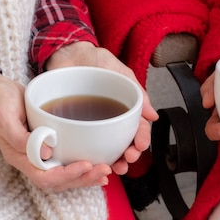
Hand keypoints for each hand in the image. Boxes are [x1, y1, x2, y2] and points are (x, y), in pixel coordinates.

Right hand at [0, 72, 110, 190]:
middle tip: (105, 170)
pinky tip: (97, 162)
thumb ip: (21, 138)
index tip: (86, 165)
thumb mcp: (4, 116)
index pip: (44, 177)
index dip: (66, 175)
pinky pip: (65, 162)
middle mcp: (29, 160)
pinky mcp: (47, 146)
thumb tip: (46, 154)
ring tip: (106, 171)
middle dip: (82, 178)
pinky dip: (82, 166)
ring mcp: (38, 155)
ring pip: (64, 175)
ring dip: (85, 175)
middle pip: (58, 181)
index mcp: (18, 157)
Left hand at [46, 42, 158, 174]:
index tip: (139, 146)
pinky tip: (89, 164)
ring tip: (113, 168)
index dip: (141, 140)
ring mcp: (90, 125)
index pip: (137, 129)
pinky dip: (85, 157)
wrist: (66, 52)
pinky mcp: (71, 127)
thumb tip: (153, 116)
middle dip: (128, 156)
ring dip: (111, 161)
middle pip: (122, 143)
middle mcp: (108, 121)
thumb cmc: (95, 60)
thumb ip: (137, 91)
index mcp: (123, 109)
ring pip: (103, 148)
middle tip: (127, 160)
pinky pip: (79, 145)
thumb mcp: (120, 71)